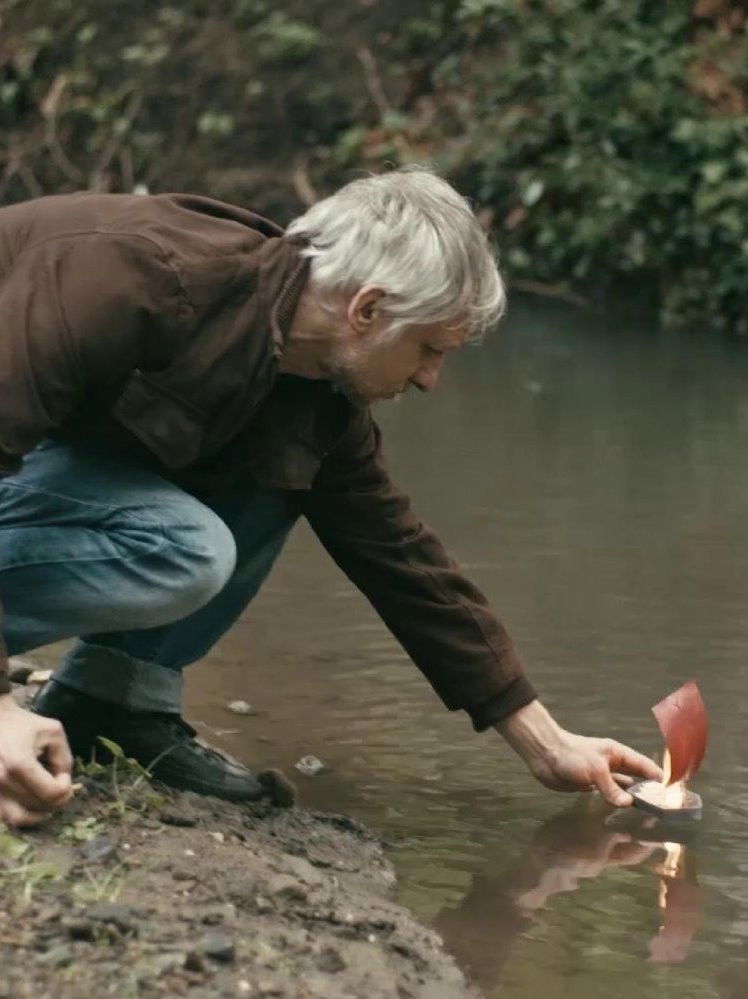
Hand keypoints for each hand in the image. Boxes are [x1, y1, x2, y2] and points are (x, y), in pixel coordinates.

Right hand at [0, 693, 73, 826]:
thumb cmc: (23, 724)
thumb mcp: (53, 732)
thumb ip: (64, 758)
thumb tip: (63, 782)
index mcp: (19, 764)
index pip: (52, 793)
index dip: (66, 787)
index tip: (63, 774)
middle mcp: (1, 781)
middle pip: (38, 806)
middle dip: (55, 798)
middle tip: (59, 785)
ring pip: (20, 819)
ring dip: (38, 812)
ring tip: (46, 799)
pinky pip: (4, 817)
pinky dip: (20, 815)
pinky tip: (30, 803)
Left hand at [496, 700, 662, 806]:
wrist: (544, 754)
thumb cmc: (570, 754)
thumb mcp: (594, 769)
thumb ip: (611, 787)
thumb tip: (629, 804)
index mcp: (619, 754)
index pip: (645, 767)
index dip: (660, 778)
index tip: (674, 791)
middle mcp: (614, 765)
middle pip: (637, 780)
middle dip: (650, 792)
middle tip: (664, 809)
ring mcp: (603, 776)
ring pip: (624, 790)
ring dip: (635, 800)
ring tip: (650, 815)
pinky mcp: (592, 786)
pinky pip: (610, 796)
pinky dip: (619, 804)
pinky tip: (626, 812)